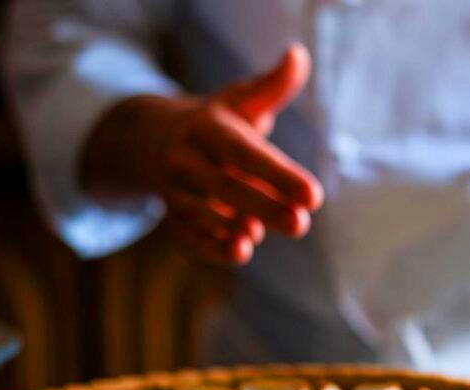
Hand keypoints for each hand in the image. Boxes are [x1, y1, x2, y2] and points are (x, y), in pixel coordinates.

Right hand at [82, 44, 322, 264]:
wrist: (154, 139)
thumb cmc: (216, 122)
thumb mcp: (242, 99)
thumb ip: (273, 85)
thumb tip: (298, 56)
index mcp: (208, 128)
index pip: (246, 154)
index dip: (279, 174)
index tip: (314, 195)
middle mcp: (187, 159)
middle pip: (226, 186)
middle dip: (264, 206)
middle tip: (301, 225)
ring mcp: (176, 190)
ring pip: (201, 212)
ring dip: (228, 228)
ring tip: (258, 238)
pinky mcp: (172, 216)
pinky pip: (186, 235)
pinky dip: (208, 246)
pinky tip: (237, 253)